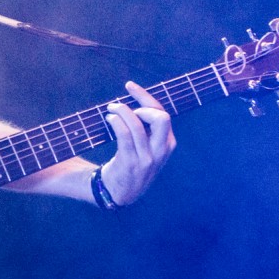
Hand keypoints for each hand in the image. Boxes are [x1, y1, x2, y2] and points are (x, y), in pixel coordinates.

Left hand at [99, 82, 175, 205]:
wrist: (121, 193)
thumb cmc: (133, 163)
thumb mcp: (149, 148)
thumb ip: (149, 129)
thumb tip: (137, 99)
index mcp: (168, 144)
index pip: (162, 113)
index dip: (145, 96)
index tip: (129, 86)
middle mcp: (161, 151)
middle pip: (161, 117)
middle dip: (142, 104)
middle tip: (125, 106)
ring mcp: (147, 158)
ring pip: (137, 124)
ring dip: (122, 111)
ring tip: (111, 109)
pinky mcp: (130, 163)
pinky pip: (124, 135)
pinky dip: (116, 122)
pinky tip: (110, 119)